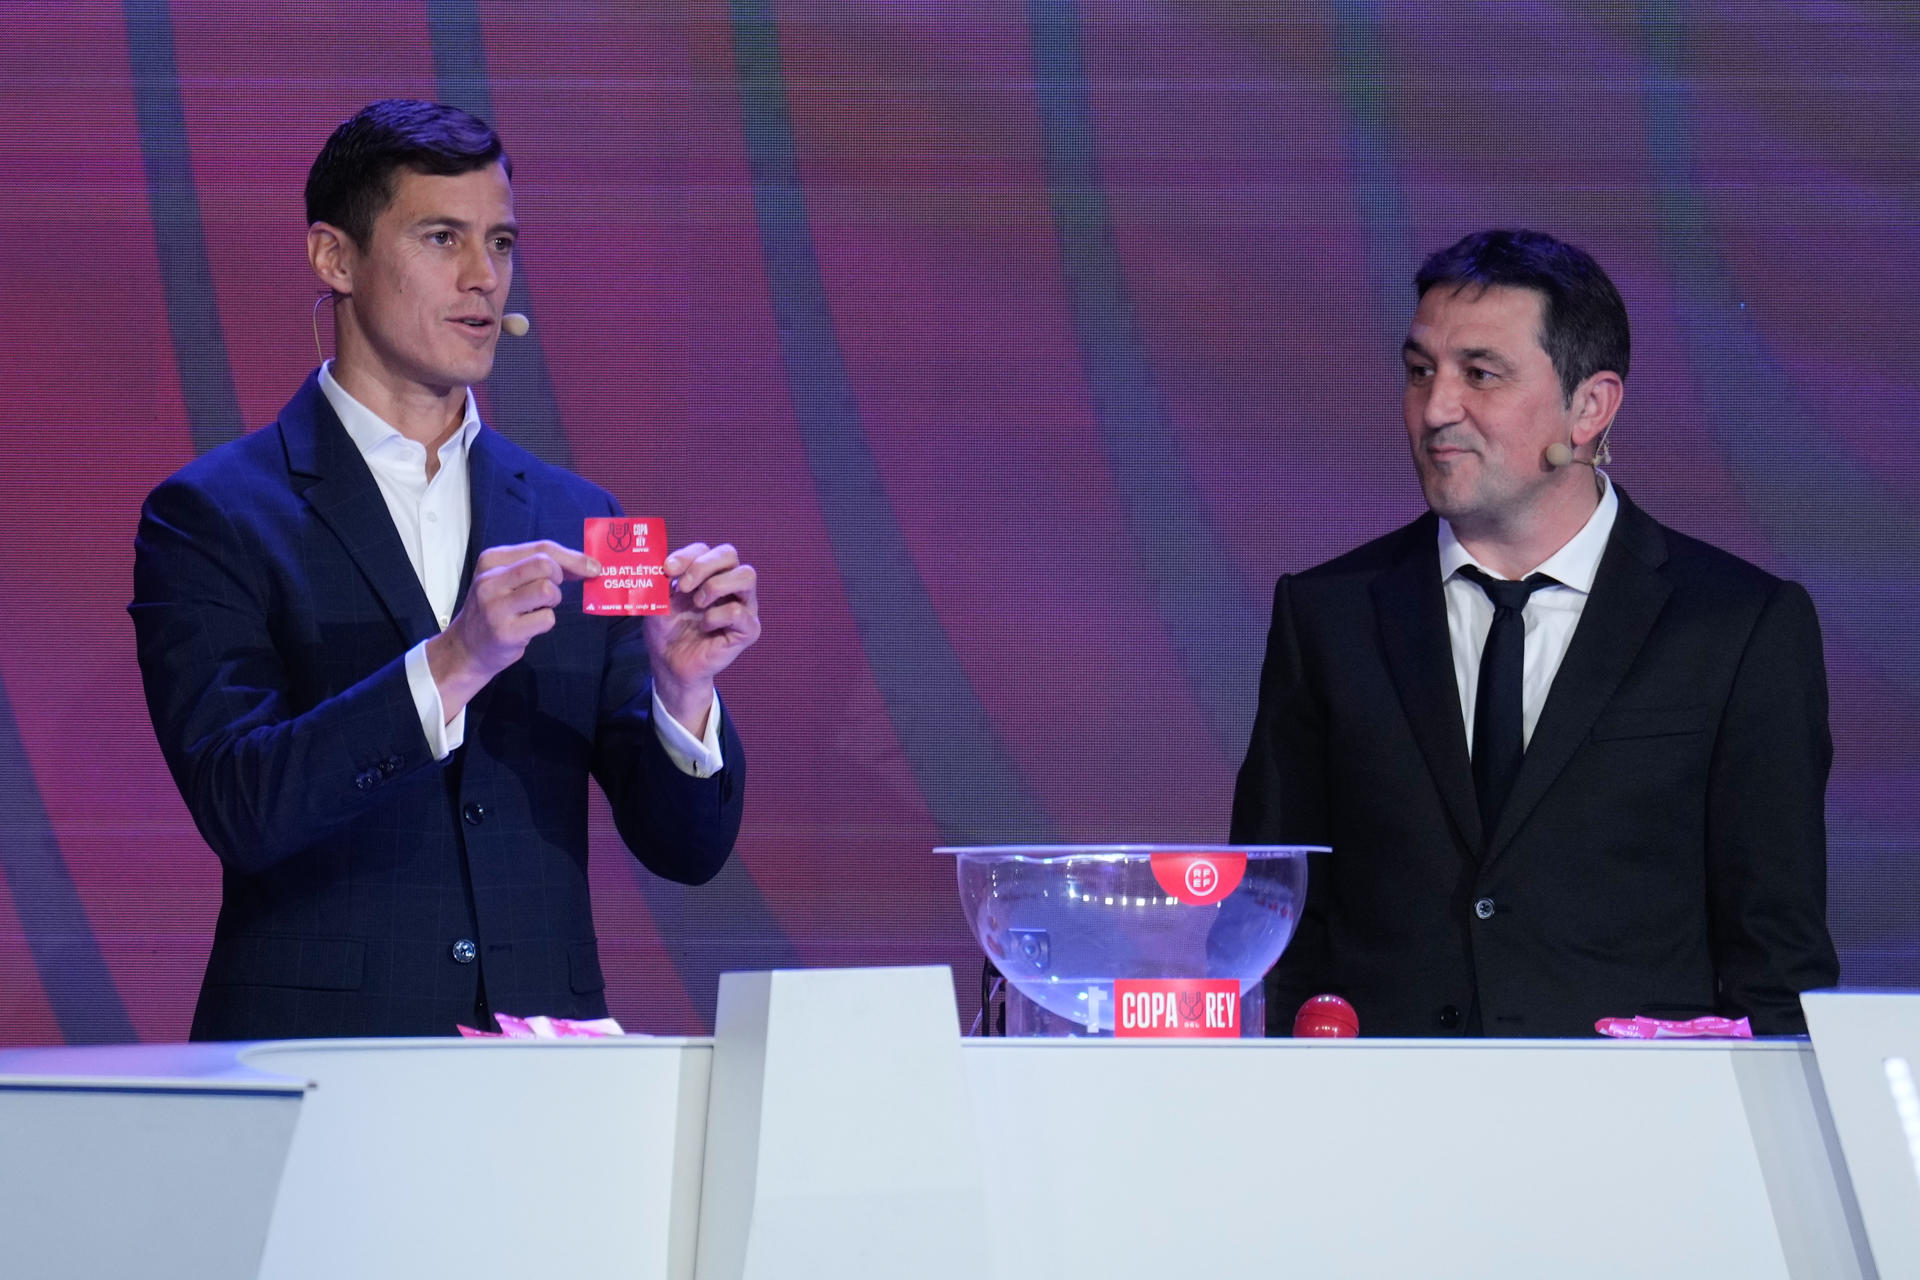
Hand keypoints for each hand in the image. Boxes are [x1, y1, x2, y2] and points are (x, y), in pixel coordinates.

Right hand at [427, 540, 600, 717]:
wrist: (467, 647)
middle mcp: (490, 580)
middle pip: (545, 565)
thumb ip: (538, 566)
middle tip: (553, 591)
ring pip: (547, 590)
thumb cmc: (497, 608)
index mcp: (492, 560)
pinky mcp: (505, 632)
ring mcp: (496, 607)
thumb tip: (586, 564)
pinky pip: (546, 619)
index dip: (574, 558)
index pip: (542, 548)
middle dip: (560, 577)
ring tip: (539, 608)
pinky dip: (546, 622)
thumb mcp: (507, 578)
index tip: (593, 567)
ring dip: (553, 601)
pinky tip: (530, 625)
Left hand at [645, 542, 759, 734]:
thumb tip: (662, 565)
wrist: (669, 664)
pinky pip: (739, 613)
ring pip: (746, 576)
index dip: (686, 556)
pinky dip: (717, 617)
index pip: (705, 550)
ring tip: (698, 604)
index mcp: (708, 574)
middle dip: (702, 566)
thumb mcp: (658, 600)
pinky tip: (705, 627)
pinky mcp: (748, 630)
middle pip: (730, 554)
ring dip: (716, 585)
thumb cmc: (667, 629)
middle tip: (682, 586)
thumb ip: (661, 580)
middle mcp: (730, 585)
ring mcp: (743, 606)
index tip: (666, 570)